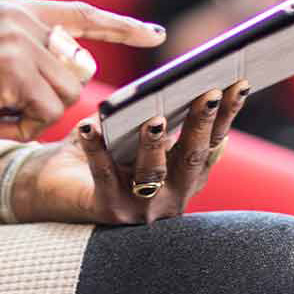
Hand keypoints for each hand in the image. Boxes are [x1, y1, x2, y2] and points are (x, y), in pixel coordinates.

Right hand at [0, 0, 165, 143]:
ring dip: (34, 118)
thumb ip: (27, 52)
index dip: (121, 26)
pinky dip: (22, 128)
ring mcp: (18, 41)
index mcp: (14, 8)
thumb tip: (75, 74)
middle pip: (78, 69)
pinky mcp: (14, 70)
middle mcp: (21, 17)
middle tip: (8, 109)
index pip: (81, 14)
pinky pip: (48, 112)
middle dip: (53, 99)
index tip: (155, 33)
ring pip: (66, 95)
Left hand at [3, 80, 252, 224]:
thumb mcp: (136, 131)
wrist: (55, 188)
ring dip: (155, 144)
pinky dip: (96, 148)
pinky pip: (102, 174)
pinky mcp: (107, 210)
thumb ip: (158, 114)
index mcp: (186, 176)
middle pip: (191, 158)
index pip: (213, 142)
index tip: (239, 82)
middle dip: (202, 124)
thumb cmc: (104, 150)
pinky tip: (88, 127)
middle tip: (209, 93)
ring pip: (153, 174)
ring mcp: (141, 208)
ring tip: (154, 119)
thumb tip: (171, 84)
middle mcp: (172, 197)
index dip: (228, 114)